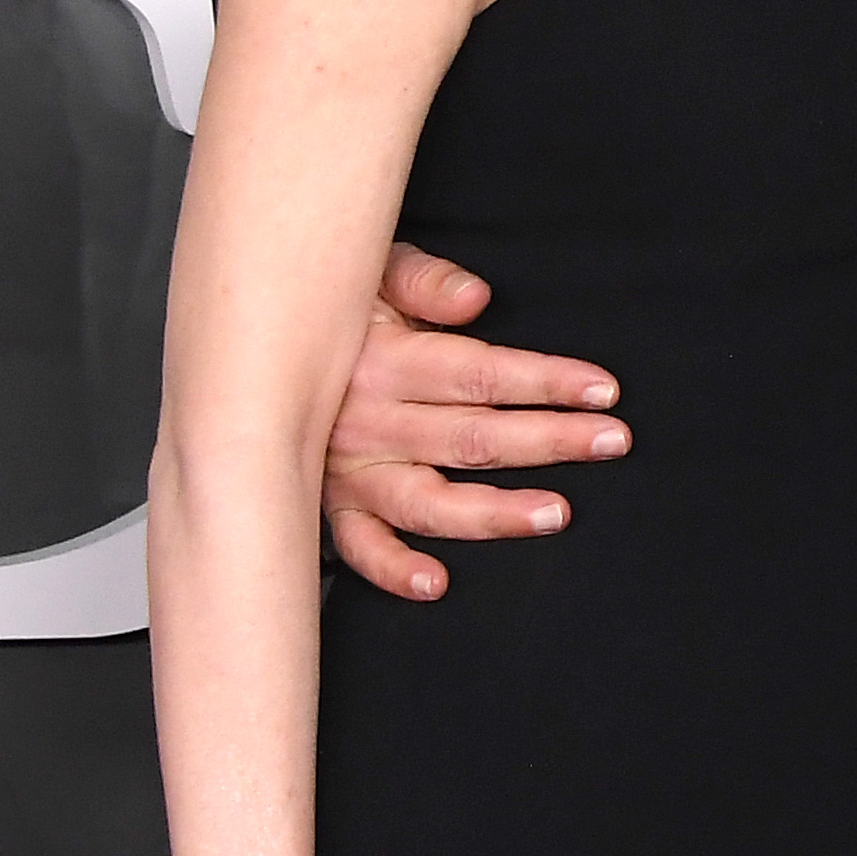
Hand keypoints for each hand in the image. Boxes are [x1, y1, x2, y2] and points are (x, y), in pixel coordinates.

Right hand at [326, 244, 626, 599]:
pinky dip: (391, 570)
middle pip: (471, 436)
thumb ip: (423, 280)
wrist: (245, 353)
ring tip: (555, 513)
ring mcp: (347, 469)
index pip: (480, 373)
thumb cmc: (329, 310)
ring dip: (493, 513)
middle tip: (612, 441)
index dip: (546, 381)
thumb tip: (475, 298)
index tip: (603, 389)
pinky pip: (357, 546)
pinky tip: (435, 583)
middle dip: (549, 440)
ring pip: (428, 500)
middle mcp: (367, 420)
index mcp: (384, 360)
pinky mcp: (327, 505)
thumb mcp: (369, 272)